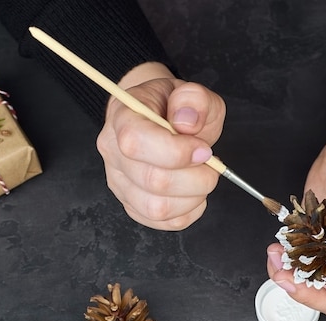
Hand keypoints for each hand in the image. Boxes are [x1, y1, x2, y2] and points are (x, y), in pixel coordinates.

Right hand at [96, 62, 225, 229]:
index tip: (203, 150)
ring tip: (201, 178)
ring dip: (193, 198)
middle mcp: (113, 152)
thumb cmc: (173, 107)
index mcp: (123, 117)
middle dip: (196, 178)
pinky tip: (193, 192)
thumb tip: (187, 122)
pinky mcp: (132, 205)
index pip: (136, 141)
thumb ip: (194, 99)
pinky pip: (163, 222)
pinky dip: (188, 212)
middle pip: (152, 181)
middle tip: (211, 165)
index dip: (176, 152)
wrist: (159, 117)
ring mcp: (120, 182)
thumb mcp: (191, 92)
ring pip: (157, 208)